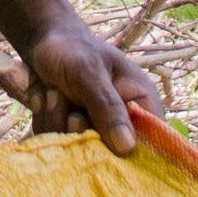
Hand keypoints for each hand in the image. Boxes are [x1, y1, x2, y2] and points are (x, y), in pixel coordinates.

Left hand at [16, 14, 163, 153]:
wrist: (44, 43)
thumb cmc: (74, 50)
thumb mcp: (89, 73)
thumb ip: (107, 106)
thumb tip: (127, 147)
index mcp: (142, 102)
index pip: (153, 141)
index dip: (133, 154)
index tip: (99, 141)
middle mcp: (124, 121)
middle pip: (110, 153)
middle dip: (79, 129)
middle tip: (68, 105)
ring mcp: (97, 130)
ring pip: (78, 150)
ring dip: (57, 120)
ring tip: (53, 92)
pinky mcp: (74, 134)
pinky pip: (58, 144)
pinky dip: (46, 121)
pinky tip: (45, 97)